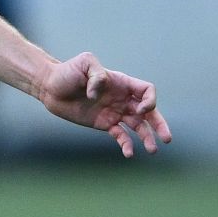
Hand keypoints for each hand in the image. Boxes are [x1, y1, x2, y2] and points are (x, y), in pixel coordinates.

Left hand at [35, 51, 170, 157]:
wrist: (50, 87)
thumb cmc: (67, 72)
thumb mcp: (84, 63)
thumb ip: (96, 74)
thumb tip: (98, 93)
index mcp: (121, 83)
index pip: (146, 91)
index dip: (149, 100)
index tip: (140, 109)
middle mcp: (122, 98)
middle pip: (149, 112)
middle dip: (159, 124)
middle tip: (167, 138)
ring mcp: (115, 112)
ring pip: (138, 126)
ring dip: (147, 138)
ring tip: (152, 150)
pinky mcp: (105, 124)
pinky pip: (121, 135)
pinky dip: (126, 144)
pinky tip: (128, 153)